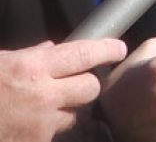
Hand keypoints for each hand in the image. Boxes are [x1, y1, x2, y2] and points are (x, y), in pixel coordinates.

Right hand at [0, 38, 127, 141]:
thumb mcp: (0, 63)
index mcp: (32, 67)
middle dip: (87, 84)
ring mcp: (41, 124)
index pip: (84, 54)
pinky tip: (30, 124)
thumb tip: (50, 48)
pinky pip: (53, 135)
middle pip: (91, 88)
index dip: (106, 50)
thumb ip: (28, 56)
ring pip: (76, 116)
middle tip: (77, 83)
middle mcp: (43, 95)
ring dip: (68, 111)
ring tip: (47, 107)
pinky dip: (47, 130)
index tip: (118, 49)